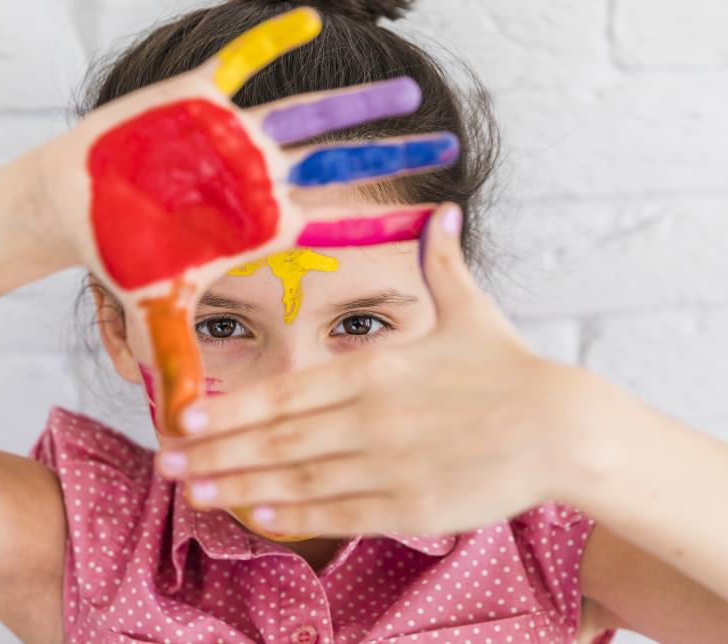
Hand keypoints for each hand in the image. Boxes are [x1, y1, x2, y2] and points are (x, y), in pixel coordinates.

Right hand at [30, 7, 459, 436]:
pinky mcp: (198, 99)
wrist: (73, 202)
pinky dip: (271, 44)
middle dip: (392, 153)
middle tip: (450, 144)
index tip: (437, 219)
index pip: (333, 226)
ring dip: (354, 102)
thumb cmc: (120, 253)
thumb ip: (176, 363)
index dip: (383, 224)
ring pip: (306, 115)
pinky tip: (311, 20)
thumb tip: (185, 432)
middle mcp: (258, 178)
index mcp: (259, 224)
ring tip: (406, 90)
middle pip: (339, 165)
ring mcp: (235, 136)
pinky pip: (242, 65)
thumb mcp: (154, 311)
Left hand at [154, 204, 616, 536]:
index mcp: (375, 370)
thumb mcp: (471, 309)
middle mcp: (370, 418)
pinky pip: (340, 514)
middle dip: (215, 452)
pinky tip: (259, 516)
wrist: (564, 427)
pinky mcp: (411, 506)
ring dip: (240, 487)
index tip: (183, 417)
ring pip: (298, 479)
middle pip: (277, 438)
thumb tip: (443, 212)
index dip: (228, 408)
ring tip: (195, 493)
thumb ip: (442, 264)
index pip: (285, 392)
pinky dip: (296, 516)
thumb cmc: (511, 368)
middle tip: (163, 462)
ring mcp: (388, 465)